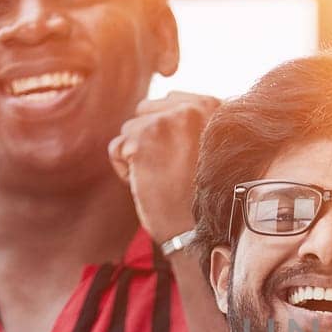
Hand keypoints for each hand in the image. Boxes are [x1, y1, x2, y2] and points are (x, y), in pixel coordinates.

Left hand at [108, 91, 221, 242]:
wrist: (197, 229)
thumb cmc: (203, 196)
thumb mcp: (210, 146)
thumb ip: (192, 120)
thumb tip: (158, 104)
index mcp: (214, 107)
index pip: (170, 101)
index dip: (166, 132)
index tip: (182, 157)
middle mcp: (193, 108)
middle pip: (146, 110)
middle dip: (149, 139)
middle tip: (171, 168)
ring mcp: (167, 121)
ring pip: (129, 129)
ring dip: (137, 155)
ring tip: (162, 178)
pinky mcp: (143, 138)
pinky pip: (116, 147)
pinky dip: (125, 170)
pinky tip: (149, 184)